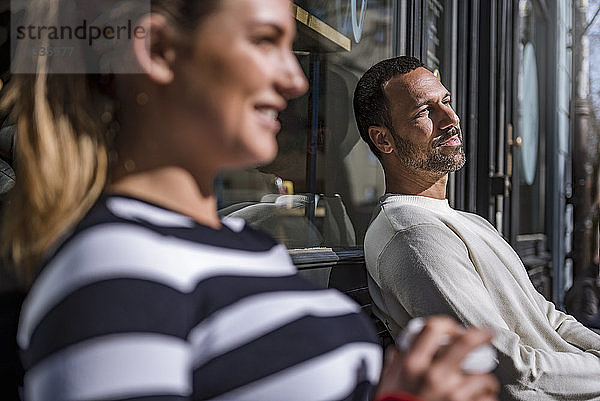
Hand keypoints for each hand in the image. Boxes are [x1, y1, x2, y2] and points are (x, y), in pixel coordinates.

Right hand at [376, 316, 498, 400]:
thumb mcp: (388, 381)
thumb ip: (395, 364)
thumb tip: (397, 351)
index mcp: (413, 364)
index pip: (434, 329)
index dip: (447, 324)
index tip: (454, 329)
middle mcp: (434, 375)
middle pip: (466, 344)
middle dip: (482, 335)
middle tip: (488, 333)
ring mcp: (452, 394)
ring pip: (483, 376)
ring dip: (484, 379)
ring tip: (479, 383)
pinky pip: (487, 399)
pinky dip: (485, 398)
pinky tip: (478, 398)